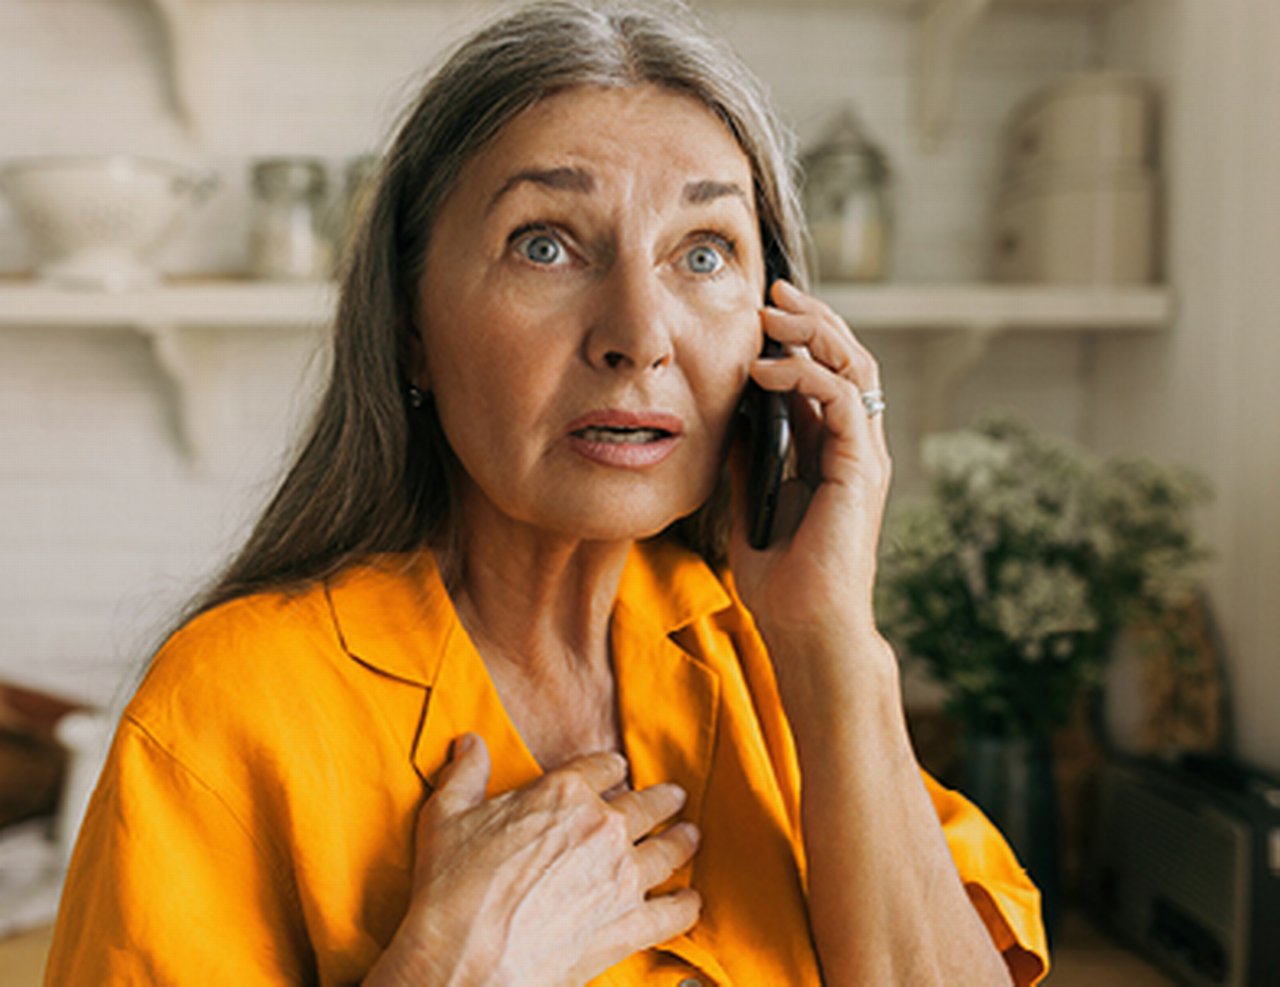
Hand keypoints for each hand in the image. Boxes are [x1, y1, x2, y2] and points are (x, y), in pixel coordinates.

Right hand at [366, 735, 701, 986]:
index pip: (601, 768)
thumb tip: (470, 744)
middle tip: (674, 797)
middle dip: (662, 799)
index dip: (610, 767)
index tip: (617, 769)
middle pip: (646, 806)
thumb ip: (465, 774)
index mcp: (563, 794)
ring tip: (690, 835)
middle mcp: (602, 827)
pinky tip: (691, 900)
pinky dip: (686, 905)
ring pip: (667, 850)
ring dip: (682, 841)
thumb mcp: (446, 817)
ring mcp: (622, 876)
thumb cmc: (452, 888)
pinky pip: (673, 912)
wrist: (467, 957)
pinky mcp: (629, 925)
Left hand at [729, 279, 891, 650]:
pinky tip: (768, 370)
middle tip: (771, 291)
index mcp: (831, 451)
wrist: (805, 627)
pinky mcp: (860, 470)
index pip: (825, 373)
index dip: (799, 337)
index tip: (760, 310)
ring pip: (854, 367)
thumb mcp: (752, 502)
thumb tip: (727, 415)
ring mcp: (862, 456)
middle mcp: (854, 446)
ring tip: (772, 314)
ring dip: (813, 333)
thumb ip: (748, 457)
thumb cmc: (781, 579)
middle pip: (847, 358)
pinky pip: (843, 401)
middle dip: (811, 318)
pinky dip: (808, 375)